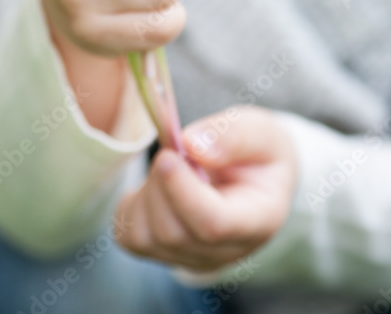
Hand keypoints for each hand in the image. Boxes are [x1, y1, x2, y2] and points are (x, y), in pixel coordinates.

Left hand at [114, 106, 297, 272]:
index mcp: (257, 220)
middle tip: (172, 148)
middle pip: (174, 232)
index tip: (167, 156)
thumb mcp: (260, 131)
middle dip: (160, 183)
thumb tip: (191, 145)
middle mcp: (226, 251)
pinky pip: (131, 236)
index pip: (215, 225)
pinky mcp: (165, 254)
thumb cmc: (258, 152)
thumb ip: (233, 136)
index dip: (183, 193)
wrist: (253, 175)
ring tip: (171, 165)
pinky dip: (133, 204)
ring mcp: (194, 258)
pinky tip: (157, 185)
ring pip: (147, 237)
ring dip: (146, 191)